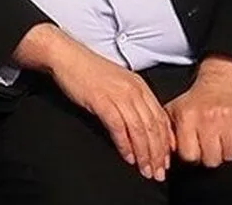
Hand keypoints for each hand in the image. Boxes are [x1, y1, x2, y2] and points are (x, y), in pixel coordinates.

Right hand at [18, 25, 172, 180]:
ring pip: (139, 130)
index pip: (161, 119)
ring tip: (145, 170)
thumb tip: (142, 127)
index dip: (165, 143)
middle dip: (157, 154)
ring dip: (144, 154)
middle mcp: (133, 90)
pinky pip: (118, 127)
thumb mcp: (118, 84)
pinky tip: (127, 157)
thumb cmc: (88, 72)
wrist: (66, 57)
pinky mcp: (101, 100)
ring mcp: (118, 95)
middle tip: (158, 174)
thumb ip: (132, 102)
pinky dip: (125, 144)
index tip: (165, 161)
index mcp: (140, 86)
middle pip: (153, 127)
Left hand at [166, 56, 231, 168]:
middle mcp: (207, 118)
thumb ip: (168, 132)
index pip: (189, 155)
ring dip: (226, 150)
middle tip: (208, 144)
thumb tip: (166, 150)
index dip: (192, 156)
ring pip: (229, 155)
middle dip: (209, 156)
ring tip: (220, 137)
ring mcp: (229, 119)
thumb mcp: (175, 111)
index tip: (194, 150)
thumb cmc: (197, 100)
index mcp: (187, 117)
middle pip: (211, 160)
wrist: (221, 82)